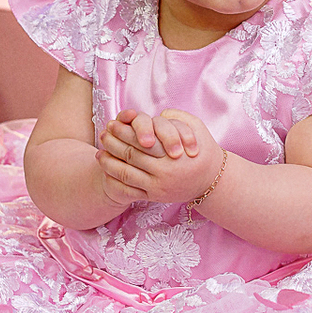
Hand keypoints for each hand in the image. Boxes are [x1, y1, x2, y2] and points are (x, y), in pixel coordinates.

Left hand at [97, 110, 221, 203]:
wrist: (212, 181)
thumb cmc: (204, 150)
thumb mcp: (197, 127)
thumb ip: (177, 118)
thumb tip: (157, 115)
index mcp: (173, 154)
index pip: (141, 141)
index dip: (124, 132)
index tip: (114, 123)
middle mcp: (164, 172)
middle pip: (131, 155)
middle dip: (113, 143)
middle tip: (103, 134)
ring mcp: (158, 187)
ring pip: (126, 173)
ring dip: (109, 162)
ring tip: (99, 152)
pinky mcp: (155, 197)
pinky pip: (129, 189)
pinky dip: (115, 180)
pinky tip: (107, 170)